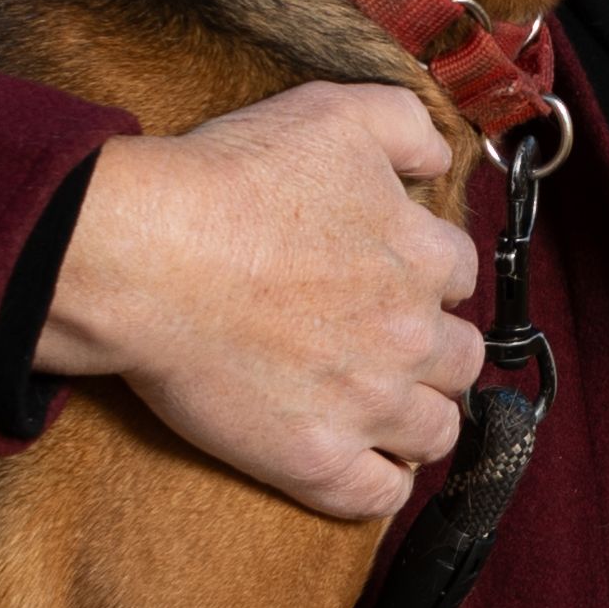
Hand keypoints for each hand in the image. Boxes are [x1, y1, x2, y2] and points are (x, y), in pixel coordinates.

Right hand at [34, 82, 481, 516]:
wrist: (146, 255)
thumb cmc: (230, 180)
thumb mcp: (334, 113)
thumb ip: (406, 125)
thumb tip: (438, 158)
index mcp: (423, 256)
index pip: (461, 275)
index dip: (428, 276)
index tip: (396, 280)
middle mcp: (411, 335)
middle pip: (462, 359)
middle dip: (434, 352)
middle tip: (391, 347)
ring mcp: (367, 404)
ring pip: (436, 431)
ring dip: (420, 419)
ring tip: (385, 411)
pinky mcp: (316, 459)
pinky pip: (378, 494)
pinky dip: (379, 484)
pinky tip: (364, 466)